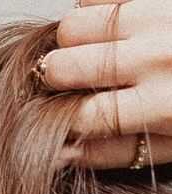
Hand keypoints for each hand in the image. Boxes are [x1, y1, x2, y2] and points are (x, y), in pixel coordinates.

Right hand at [44, 0, 171, 166]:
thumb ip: (115, 153)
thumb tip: (60, 154)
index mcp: (163, 106)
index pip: (81, 117)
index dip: (59, 120)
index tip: (58, 118)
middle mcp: (160, 58)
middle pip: (65, 67)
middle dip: (55, 76)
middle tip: (64, 80)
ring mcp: (162, 17)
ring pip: (75, 24)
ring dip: (70, 38)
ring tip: (84, 48)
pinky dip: (94, 7)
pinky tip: (108, 24)